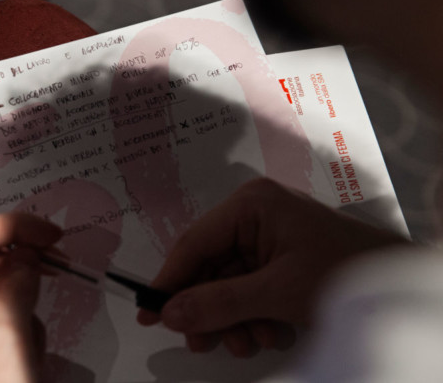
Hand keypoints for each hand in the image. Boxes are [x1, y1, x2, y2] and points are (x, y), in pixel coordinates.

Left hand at [0, 213, 61, 382]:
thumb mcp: (7, 337)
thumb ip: (18, 287)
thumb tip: (24, 258)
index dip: (18, 226)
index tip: (50, 234)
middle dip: (21, 267)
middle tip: (55, 267)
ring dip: (19, 311)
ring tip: (29, 349)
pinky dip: (10, 333)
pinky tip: (21, 361)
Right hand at [138, 178, 406, 356]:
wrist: (398, 286)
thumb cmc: (344, 273)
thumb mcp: (276, 292)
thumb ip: (219, 303)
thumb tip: (171, 313)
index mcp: (250, 205)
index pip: (194, 243)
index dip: (169, 280)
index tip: (149, 312)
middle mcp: (253, 217)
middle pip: (209, 268)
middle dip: (210, 309)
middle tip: (202, 342)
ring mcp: (267, 238)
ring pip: (227, 284)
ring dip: (232, 319)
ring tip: (247, 342)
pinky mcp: (279, 260)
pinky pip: (248, 290)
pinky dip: (252, 316)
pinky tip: (267, 333)